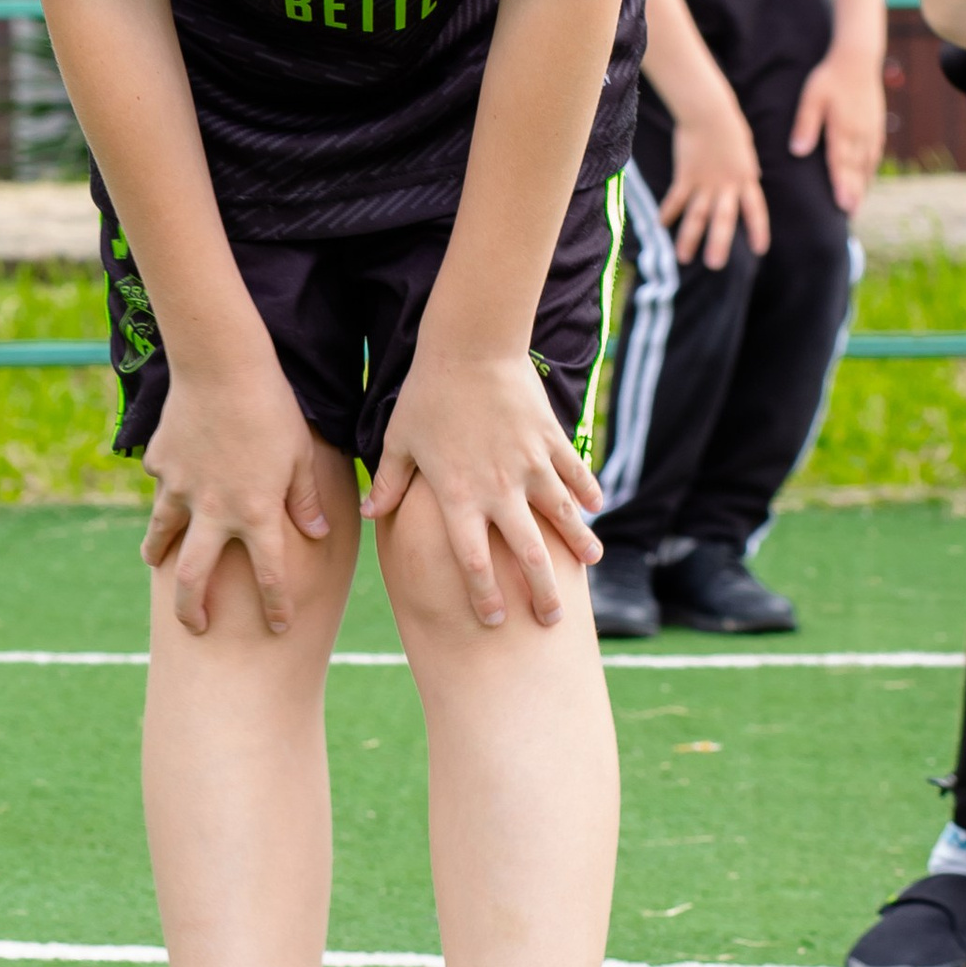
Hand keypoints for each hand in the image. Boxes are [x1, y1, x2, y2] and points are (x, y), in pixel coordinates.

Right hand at [140, 349, 333, 635]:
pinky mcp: (161, 464)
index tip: (280, 627)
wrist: (221, 365)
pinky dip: (165, 488)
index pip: (270, 575)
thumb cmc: (273, 408)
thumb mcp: (301, 455)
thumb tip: (318, 534)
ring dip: (158, 554)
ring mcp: (180, 489)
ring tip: (156, 564)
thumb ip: (305, 499)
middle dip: (192, 610)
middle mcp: (214, 511)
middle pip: (194, 579)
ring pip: (161, 535)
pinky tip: (168, 482)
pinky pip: (161, 484)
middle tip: (194, 627)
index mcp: (256, 513)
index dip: (277, 606)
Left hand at [363, 344, 601, 629]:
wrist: (471, 346)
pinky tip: (595, 509)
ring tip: (591, 565)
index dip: (483, 595)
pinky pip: (574, 473)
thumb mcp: (399, 439)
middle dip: (542, 590)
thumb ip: (390, 482)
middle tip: (552, 619)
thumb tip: (370, 514)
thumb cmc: (428, 393)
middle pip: (526, 553)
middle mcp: (499, 489)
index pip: (472, 560)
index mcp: (458, 495)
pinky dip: (587, 492)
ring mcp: (530, 465)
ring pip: (562, 516)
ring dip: (579, 543)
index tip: (493, 620)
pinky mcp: (550, 440)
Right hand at [660, 86, 768, 267]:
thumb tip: (754, 178)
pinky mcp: (685, 175)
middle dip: (718, 243)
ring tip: (682, 258)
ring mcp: (704, 181)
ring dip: (688, 238)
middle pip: (723, 219)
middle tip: (715, 266)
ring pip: (696, 215)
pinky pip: (676, 198)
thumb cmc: (729, 126)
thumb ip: (748, 169)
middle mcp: (726, 185)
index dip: (757, 230)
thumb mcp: (746, 150)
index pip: (755, 210)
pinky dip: (668, 211)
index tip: (759, 249)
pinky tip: (661, 225)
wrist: (708, 111)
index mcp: (746, 178)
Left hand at [790, 39, 885, 214]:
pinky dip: (870, 169)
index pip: (840, 163)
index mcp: (842, 129)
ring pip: (867, 164)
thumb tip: (797, 152)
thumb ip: (805, 125)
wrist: (857, 59)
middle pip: (856, 169)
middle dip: (853, 193)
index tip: (842, 205)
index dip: (842, 186)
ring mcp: (870, 130)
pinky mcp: (875, 125)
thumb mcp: (811, 98)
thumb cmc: (829, 78)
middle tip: (850, 215)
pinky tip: (867, 179)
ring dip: (863, 185)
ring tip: (857, 205)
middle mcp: (859, 133)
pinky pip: (874, 154)